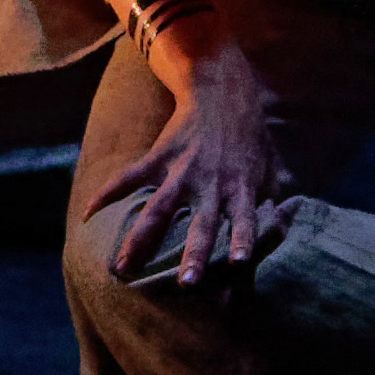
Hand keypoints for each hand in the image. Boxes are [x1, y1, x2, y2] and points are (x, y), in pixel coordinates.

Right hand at [111, 39, 285, 285]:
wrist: (221, 90)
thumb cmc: (250, 137)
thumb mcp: (271, 167)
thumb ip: (275, 201)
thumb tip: (286, 230)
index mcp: (240, 187)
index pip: (244, 220)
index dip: (243, 240)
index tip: (240, 263)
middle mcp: (210, 182)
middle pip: (201, 225)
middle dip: (193, 255)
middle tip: (186, 284)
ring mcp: (180, 170)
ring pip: (158, 209)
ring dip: (142, 239)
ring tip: (123, 267)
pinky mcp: (158, 157)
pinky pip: (129, 177)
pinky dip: (107, 193)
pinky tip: (88, 214)